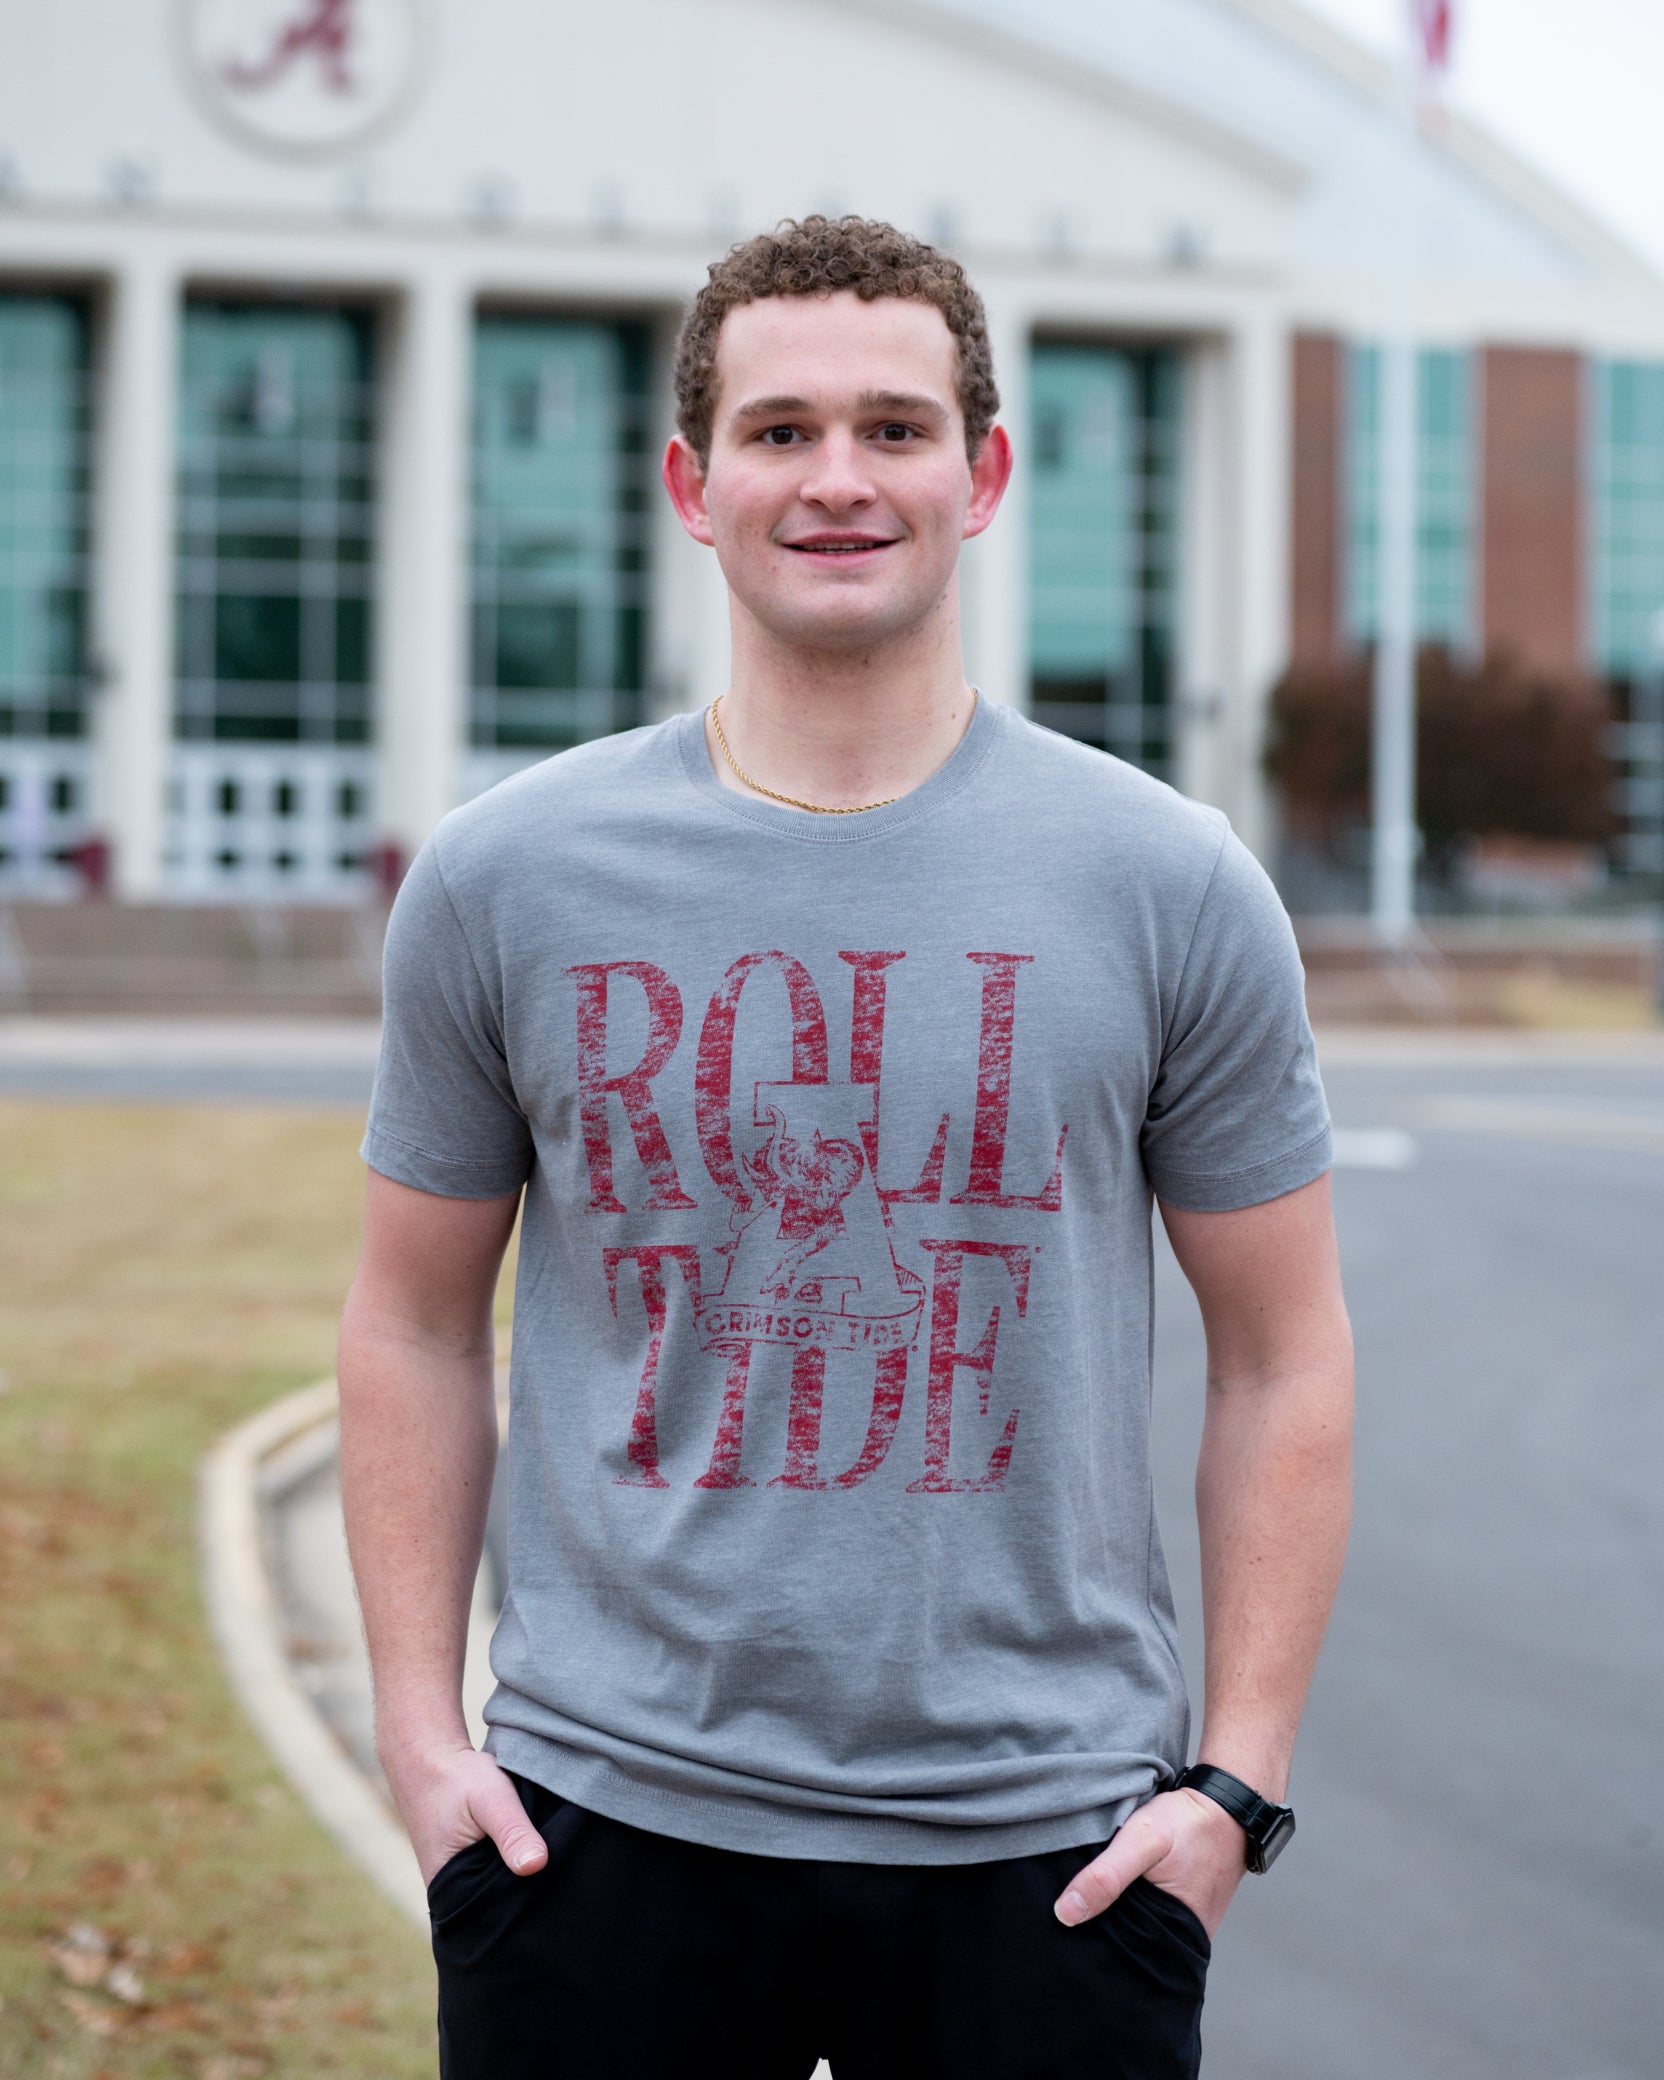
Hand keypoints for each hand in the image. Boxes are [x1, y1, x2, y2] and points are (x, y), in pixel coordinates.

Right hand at [382, 1740, 550, 1889]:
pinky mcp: (464, 1863)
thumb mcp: (490, 1800)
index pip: (494, 1917)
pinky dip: (509, 1862)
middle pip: (497, 1905)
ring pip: (497, 1887)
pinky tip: (525, 1848)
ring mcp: (456, 1878)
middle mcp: (449, 1892)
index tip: (552, 1889)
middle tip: (553, 1872)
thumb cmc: (456, 1777)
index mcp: (448, 1890)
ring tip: (540, 1858)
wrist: (428, 1755)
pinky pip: (492, 1872)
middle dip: (523, 1891)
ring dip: (516, 1874)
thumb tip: (537, 1866)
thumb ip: (512, 1832)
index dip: (524, 1905)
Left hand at [1053, 1787, 1246, 1937]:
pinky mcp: (1182, 1907)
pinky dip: (1132, 1902)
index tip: (1063, 1935)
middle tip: (1067, 1917)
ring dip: (1116, 1916)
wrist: (1228, 1805)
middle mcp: (1183, 1940)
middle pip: (1130, 1945)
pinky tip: (1113, 1889)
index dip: (1093, 1947)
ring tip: (1086, 1904)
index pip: (1123, 1958)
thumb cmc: (1189, 1824)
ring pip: (1139, 1928)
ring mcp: (1184, 1925)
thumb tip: (1065, 1914)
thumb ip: (1107, 1876)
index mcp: (1176, 1940)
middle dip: (1102, 1934)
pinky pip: (1150, 1912)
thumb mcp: (1143, 1841)